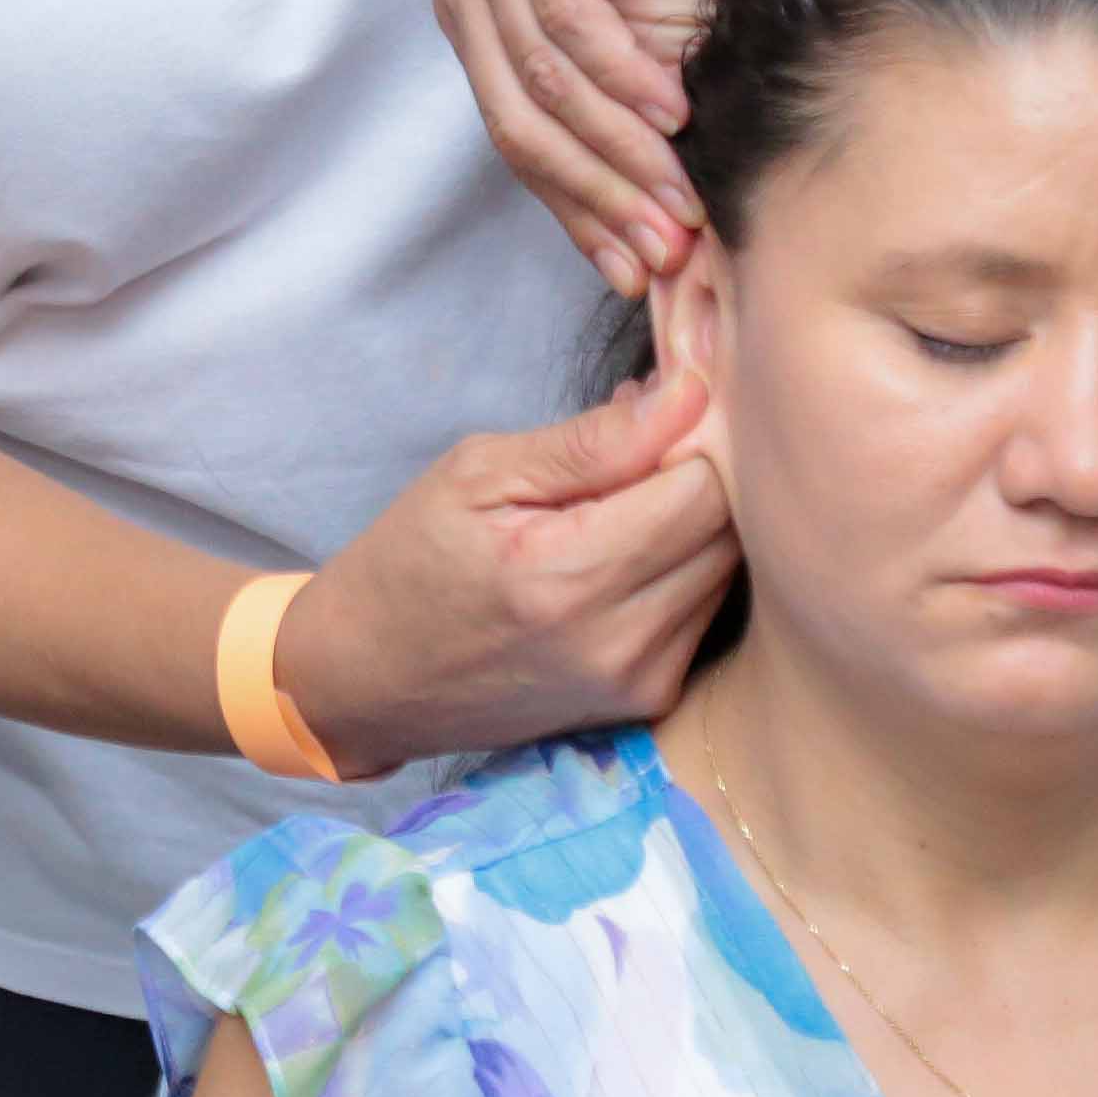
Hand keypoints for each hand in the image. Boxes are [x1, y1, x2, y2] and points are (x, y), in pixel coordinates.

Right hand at [272, 361, 736, 772]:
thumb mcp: (478, 474)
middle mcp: (618, 642)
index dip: (694, 430)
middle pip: (729, 530)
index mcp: (567, 577)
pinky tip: (627, 549)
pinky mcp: (647, 701)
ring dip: (695, 521)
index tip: (661, 402)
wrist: (367, 680)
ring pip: (726, 570)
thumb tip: (690, 395)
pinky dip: (682, 568)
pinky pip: (703, 610)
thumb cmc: (411, 562)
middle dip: (702, 471)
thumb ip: (594, 441)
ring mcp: (638, 681)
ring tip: (626, 496)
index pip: (704, 486)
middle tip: (647, 440)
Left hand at [431, 0, 801, 290]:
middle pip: (513, 113)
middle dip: (594, 191)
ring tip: (676, 193)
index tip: (628, 268)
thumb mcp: (648, 60)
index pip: (508, 130)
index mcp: (471, 6)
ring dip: (616, 145)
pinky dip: (622, 76)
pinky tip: (673, 111)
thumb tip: (630, 258)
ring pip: (539, 73)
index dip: (570, 208)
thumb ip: (618, 134)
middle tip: (660, 245)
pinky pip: (567, 17)